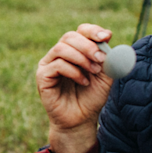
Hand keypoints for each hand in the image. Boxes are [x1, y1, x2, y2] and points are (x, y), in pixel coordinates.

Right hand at [36, 23, 112, 152]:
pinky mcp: (42, 76)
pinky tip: (84, 82)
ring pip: (61, 48)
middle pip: (69, 36)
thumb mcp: (105, 76)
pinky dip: (73, 71)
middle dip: (87, 45)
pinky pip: (57, 65)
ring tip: (93, 71)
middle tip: (100, 58)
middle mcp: (59, 54)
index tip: (106, 36)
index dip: (92, 31)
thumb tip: (108, 36)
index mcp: (74, 50)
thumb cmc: (92, 97)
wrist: (81, 121)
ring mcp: (48, 63)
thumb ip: (107, 58)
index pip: (80, 31)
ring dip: (81, 58)